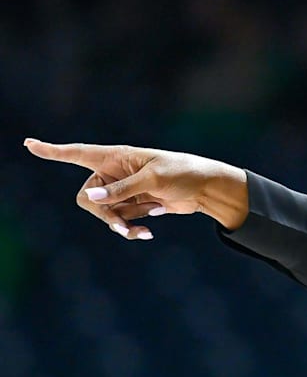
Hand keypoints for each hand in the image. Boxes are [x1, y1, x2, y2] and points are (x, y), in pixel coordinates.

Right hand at [24, 138, 249, 238]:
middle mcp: (114, 173)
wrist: (206, 189)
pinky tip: (149, 231)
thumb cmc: (183, 173)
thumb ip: (122, 190)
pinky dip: (132, 228)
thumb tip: (91, 199)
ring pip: (105, 214)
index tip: (29, 144)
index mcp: (116, 157)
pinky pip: (121, 221)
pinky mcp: (134, 205)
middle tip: (121, 225)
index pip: (77, 153)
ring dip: (121, 224)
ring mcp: (123, 191)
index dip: (53, 151)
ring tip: (143, 231)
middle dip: (103, 213)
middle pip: (88, 198)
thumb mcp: (154, 180)